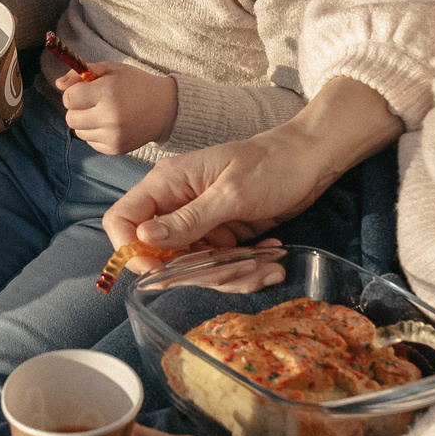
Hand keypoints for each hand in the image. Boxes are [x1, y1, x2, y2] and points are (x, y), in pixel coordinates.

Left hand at [58, 60, 176, 155]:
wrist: (165, 108)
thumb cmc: (136, 85)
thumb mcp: (111, 70)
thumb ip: (82, 73)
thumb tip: (58, 84)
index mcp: (108, 92)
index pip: (69, 98)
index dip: (74, 93)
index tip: (85, 90)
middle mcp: (110, 116)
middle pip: (70, 117)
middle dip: (77, 108)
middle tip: (94, 102)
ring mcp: (113, 135)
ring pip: (78, 131)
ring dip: (85, 121)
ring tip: (104, 113)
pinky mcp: (115, 148)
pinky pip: (90, 141)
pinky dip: (95, 133)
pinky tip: (111, 124)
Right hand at [101, 78, 400, 271]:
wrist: (311, 159)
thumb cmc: (271, 164)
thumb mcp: (232, 193)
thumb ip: (188, 219)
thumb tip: (143, 240)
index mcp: (167, 184)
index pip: (123, 221)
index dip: (131, 251)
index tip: (160, 272)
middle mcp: (176, 205)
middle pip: (160, 255)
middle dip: (198, 273)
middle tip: (239, 270)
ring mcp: (199, 223)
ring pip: (193, 267)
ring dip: (230, 275)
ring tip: (266, 267)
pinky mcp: (221, 236)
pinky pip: (220, 266)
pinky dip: (246, 271)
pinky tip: (272, 260)